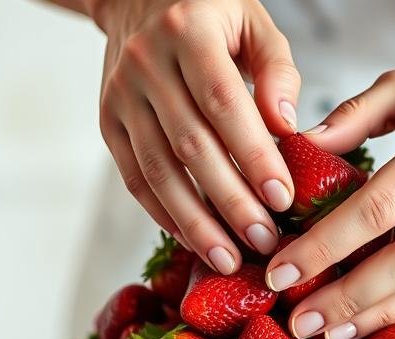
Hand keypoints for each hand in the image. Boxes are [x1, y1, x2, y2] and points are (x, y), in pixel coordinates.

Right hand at [92, 0, 300, 272]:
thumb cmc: (209, 15)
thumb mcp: (253, 22)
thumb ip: (277, 71)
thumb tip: (286, 128)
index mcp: (188, 30)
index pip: (223, 102)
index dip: (252, 155)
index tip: (282, 198)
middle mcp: (147, 63)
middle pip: (190, 146)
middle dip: (230, 201)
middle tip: (263, 241)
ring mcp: (121, 96)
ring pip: (158, 171)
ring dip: (195, 223)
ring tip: (229, 259)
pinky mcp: (108, 123)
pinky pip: (135, 180)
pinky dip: (165, 215)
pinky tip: (195, 241)